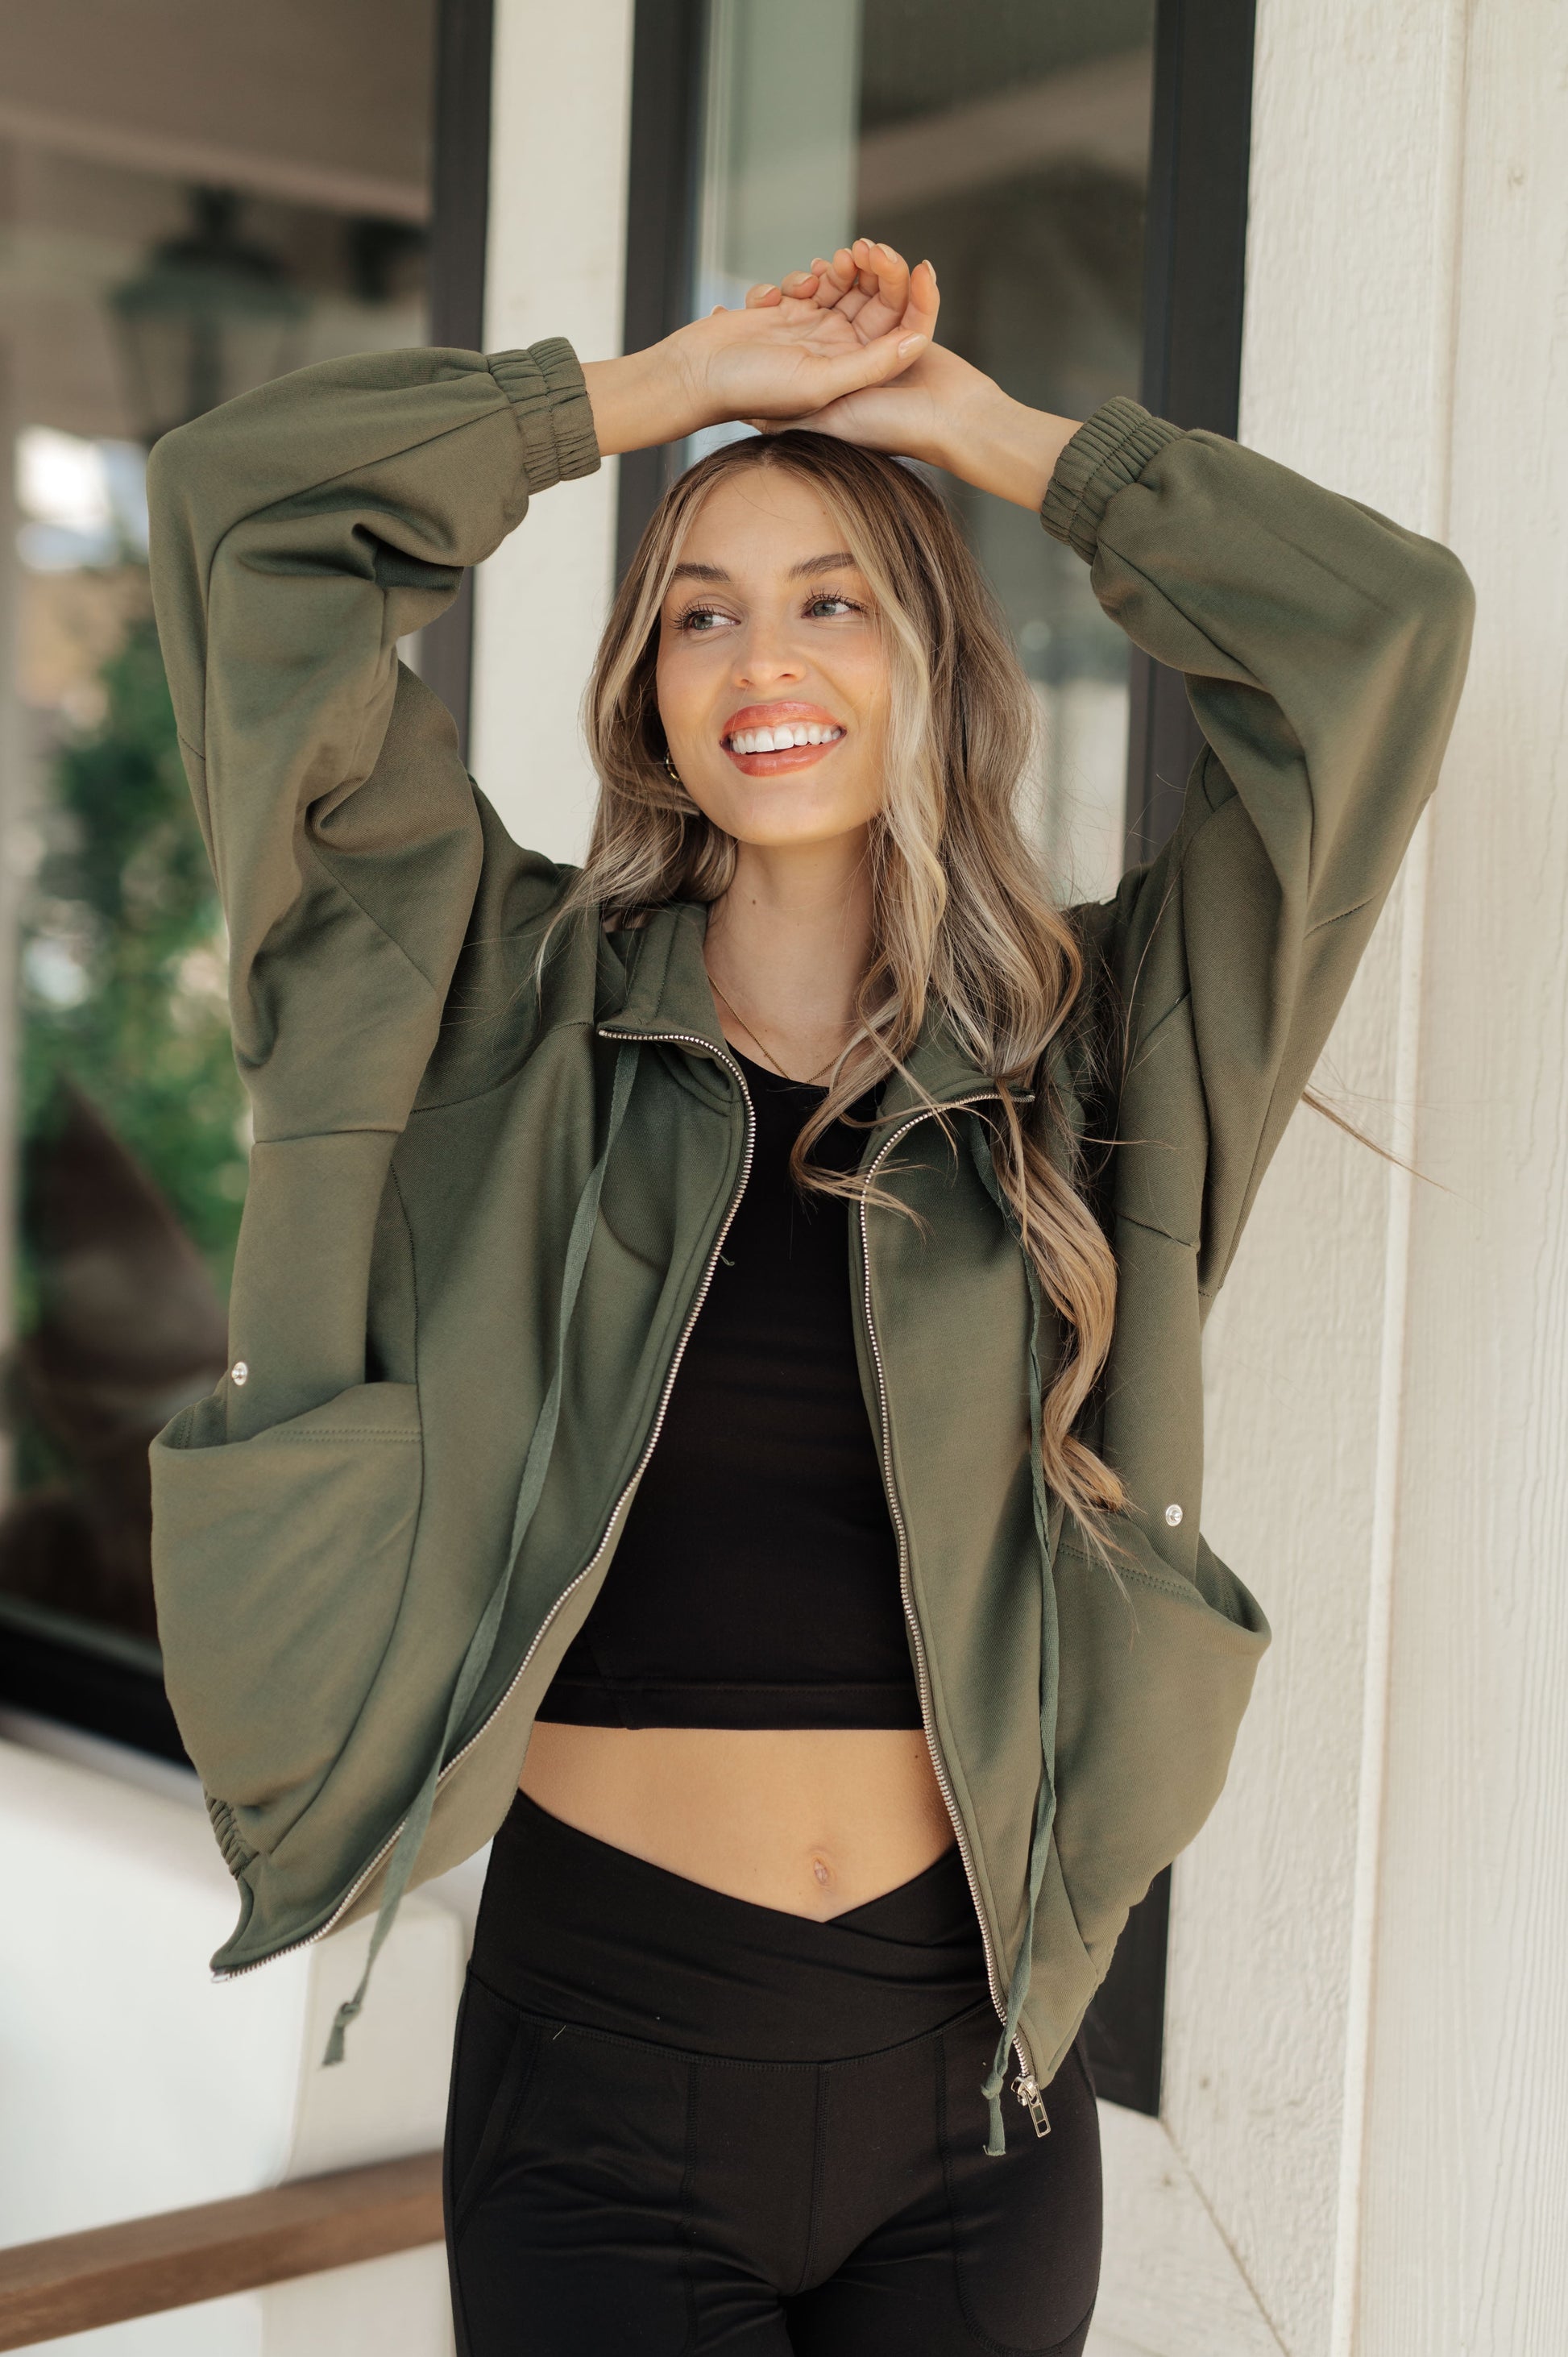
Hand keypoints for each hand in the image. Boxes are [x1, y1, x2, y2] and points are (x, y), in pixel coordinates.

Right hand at [581, 263, 930, 459]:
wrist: (694, 375)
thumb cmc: (751, 388)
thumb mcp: (818, 381)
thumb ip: (870, 364)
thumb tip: (917, 341)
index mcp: (855, 375)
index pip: (904, 334)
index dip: (919, 299)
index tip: (919, 266)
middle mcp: (841, 354)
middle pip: (880, 302)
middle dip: (876, 272)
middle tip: (862, 250)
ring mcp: (816, 331)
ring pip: (848, 286)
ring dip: (840, 269)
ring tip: (821, 270)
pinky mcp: (791, 313)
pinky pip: (813, 282)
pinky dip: (803, 277)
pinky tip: (779, 294)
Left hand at [754, 237, 1080, 512]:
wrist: (951, 431)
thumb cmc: (888, 429)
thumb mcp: (820, 420)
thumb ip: (781, 415)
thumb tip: (740, 410)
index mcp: (831, 370)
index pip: (812, 319)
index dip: (808, 293)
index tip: (809, 275)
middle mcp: (856, 356)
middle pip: (846, 299)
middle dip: (847, 272)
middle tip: (847, 253)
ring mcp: (889, 345)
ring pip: (881, 294)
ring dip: (882, 269)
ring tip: (879, 251)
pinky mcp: (922, 338)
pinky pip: (917, 303)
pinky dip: (920, 286)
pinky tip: (922, 268)